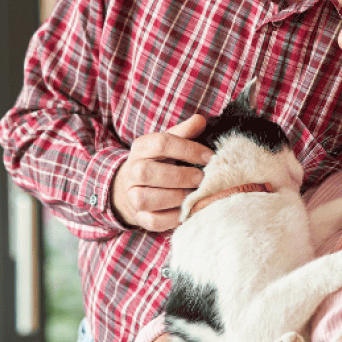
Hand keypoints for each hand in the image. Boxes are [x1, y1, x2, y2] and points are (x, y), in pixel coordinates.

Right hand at [112, 115, 211, 230]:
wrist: (134, 186)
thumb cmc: (160, 161)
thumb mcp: (169, 143)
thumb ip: (184, 132)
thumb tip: (200, 120)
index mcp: (141, 148)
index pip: (162, 143)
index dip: (188, 149)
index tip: (209, 157)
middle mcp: (132, 171)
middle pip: (149, 172)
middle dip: (181, 176)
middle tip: (202, 178)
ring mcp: (132, 195)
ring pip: (147, 198)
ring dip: (176, 197)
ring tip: (195, 195)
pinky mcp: (139, 216)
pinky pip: (153, 220)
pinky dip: (173, 217)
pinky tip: (188, 210)